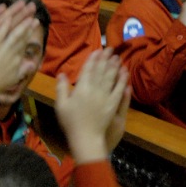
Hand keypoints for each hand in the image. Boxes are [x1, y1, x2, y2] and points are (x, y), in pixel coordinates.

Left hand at [0, 15, 39, 110]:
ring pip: (14, 33)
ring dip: (21, 22)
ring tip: (27, 13)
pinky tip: (8, 16)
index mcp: (17, 59)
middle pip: (22, 36)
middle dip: (29, 24)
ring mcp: (2, 49)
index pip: (25, 43)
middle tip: (35, 14)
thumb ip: (24, 70)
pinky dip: (4, 25)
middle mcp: (12, 53)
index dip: (31, 32)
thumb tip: (34, 65)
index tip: (35, 23)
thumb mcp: (13, 79)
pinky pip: (0, 34)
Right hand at [55, 48, 129, 162]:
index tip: (97, 51)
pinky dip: (122, 79)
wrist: (86, 138)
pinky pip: (119, 89)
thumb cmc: (71, 122)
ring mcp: (105, 96)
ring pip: (111, 77)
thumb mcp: (61, 105)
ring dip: (114, 66)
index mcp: (81, 88)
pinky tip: (125, 72)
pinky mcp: (113, 104)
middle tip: (110, 49)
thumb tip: (61, 74)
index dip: (93, 59)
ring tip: (117, 57)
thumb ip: (61, 88)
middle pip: (101, 70)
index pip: (88, 69)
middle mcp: (94, 89)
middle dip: (105, 58)